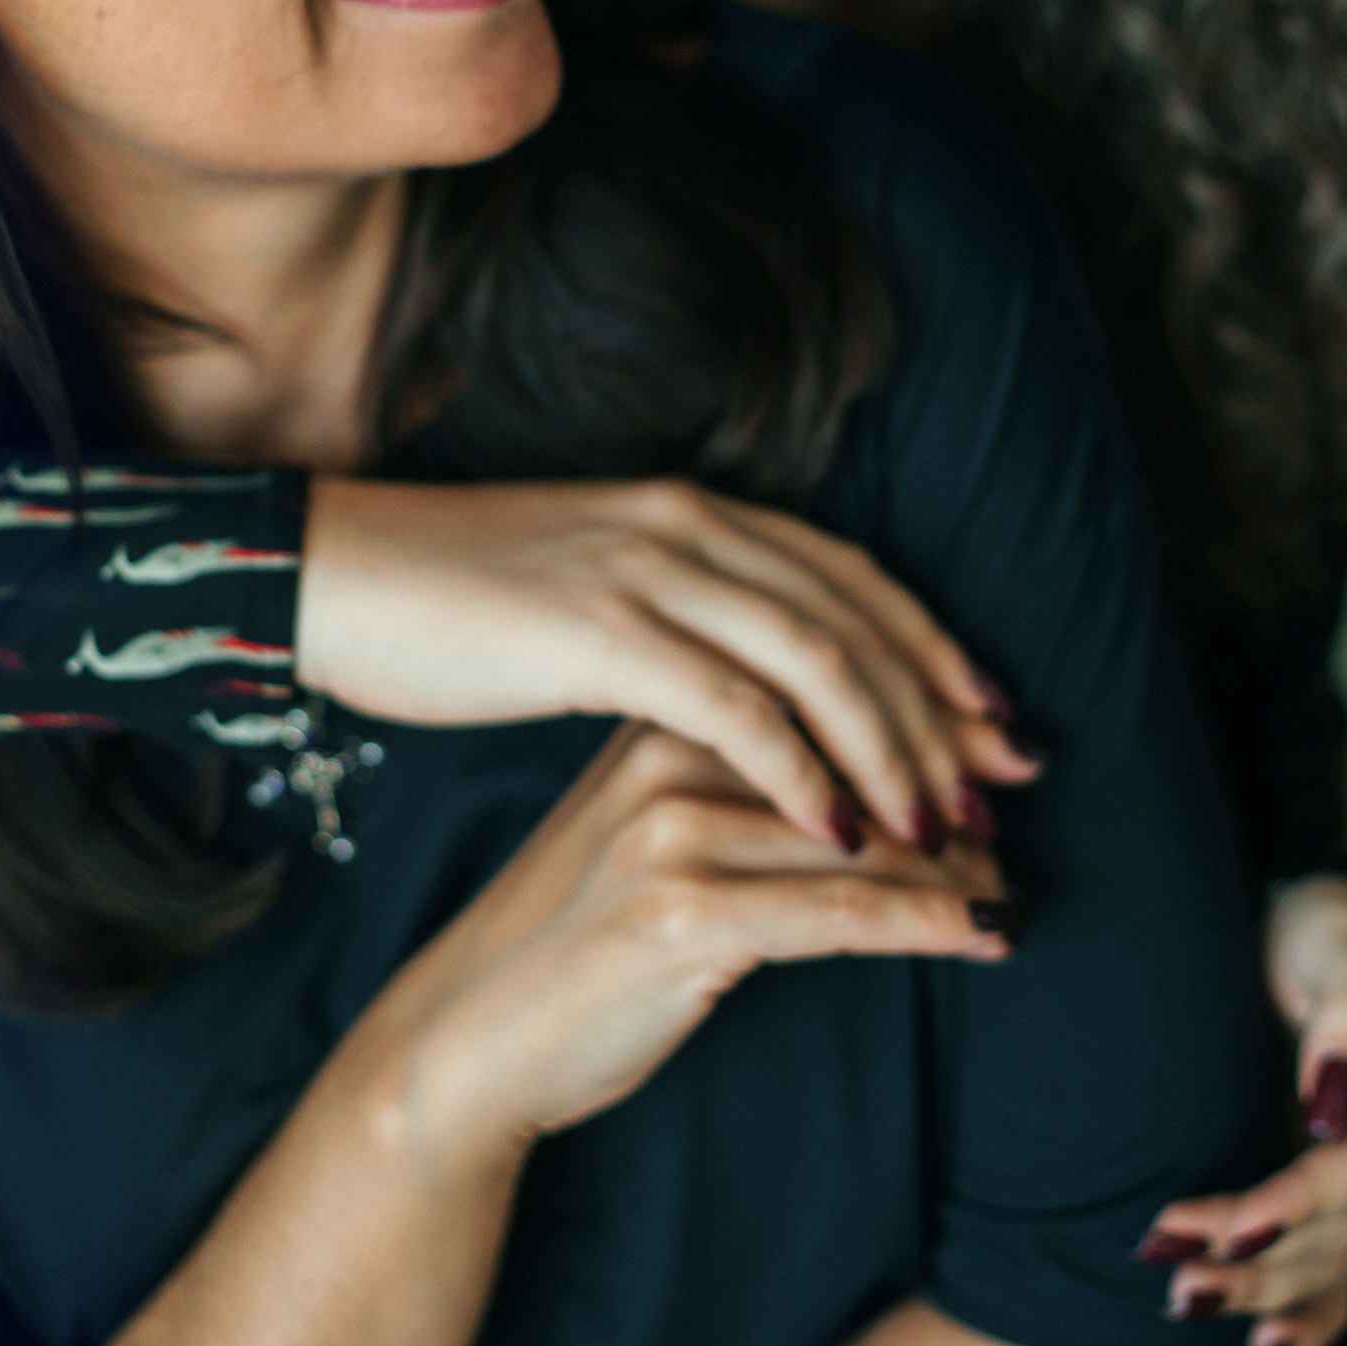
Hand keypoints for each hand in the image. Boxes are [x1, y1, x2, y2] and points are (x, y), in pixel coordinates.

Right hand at [299, 474, 1039, 852]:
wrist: (335, 576)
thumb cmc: (451, 603)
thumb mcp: (593, 589)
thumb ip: (679, 615)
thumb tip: (749, 674)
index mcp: (691, 513)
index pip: (853, 579)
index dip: (936, 651)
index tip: (998, 721)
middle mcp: (687, 529)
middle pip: (859, 621)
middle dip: (945, 710)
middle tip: (1011, 785)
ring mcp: (646, 577)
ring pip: (820, 662)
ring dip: (894, 752)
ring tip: (946, 829)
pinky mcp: (599, 637)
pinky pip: (735, 710)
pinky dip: (804, 772)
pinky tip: (842, 832)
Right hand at [358, 722, 1013, 1163]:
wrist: (465, 1037)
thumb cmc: (570, 940)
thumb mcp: (647, 829)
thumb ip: (734, 783)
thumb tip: (866, 782)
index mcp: (664, 711)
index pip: (832, 694)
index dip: (932, 719)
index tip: (1006, 751)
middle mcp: (670, 755)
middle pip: (860, 760)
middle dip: (955, 795)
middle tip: (1022, 830)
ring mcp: (673, 833)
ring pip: (865, 837)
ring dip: (962, 871)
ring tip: (1019, 895)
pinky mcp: (683, 917)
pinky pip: (846, 912)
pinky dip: (933, 925)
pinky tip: (990, 936)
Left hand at [1134, 876, 1346, 1345]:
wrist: (1314, 936)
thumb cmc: (1327, 928)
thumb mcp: (1342, 938)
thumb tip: (1333, 1099)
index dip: (1305, 1200)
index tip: (1234, 1222)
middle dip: (1261, 1253)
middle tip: (1171, 1262)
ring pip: (1335, 1257)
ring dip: (1261, 1287)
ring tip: (1182, 1298)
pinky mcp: (1345, 1200)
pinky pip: (1341, 1278)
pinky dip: (1306, 1318)